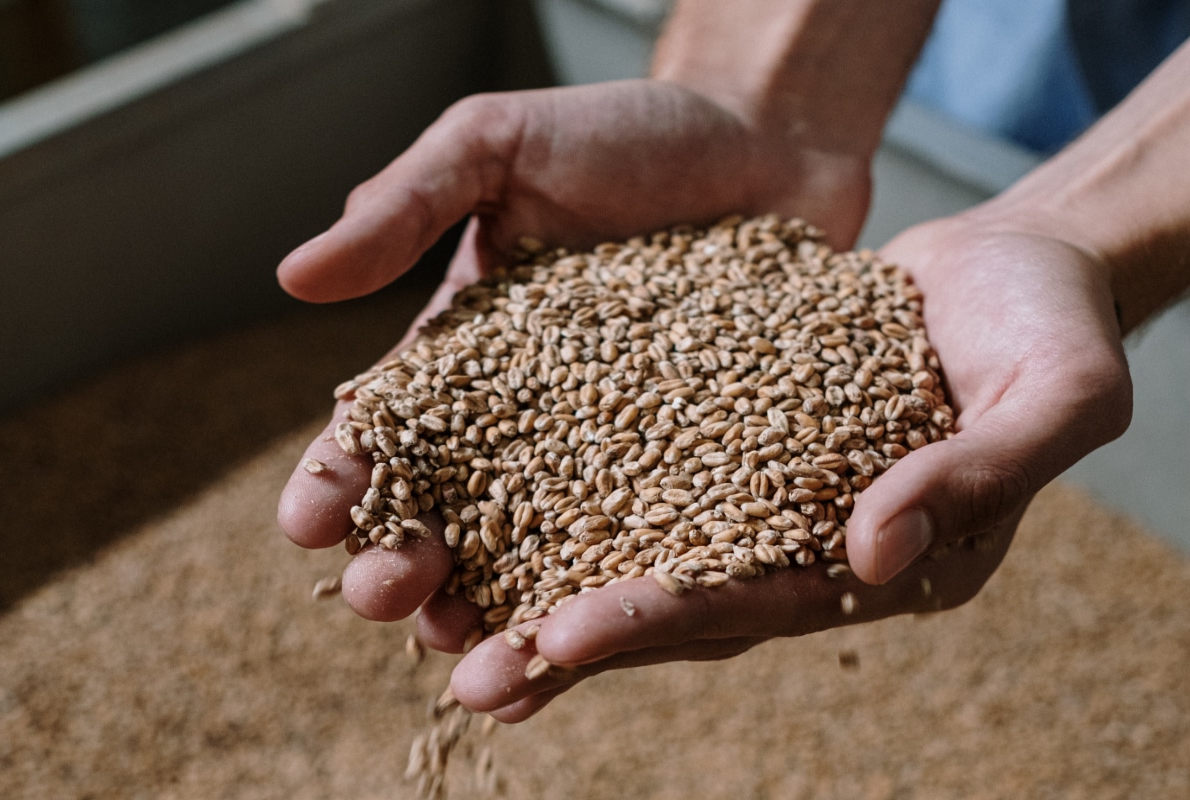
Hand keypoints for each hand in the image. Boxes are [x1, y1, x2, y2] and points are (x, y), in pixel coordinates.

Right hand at [277, 80, 871, 625]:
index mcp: (462, 357)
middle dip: (406, 565)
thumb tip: (294, 277)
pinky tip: (589, 653)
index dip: (341, 479)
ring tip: (477, 667)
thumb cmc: (624, 133)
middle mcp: (527, 425)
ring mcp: (611, 458)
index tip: (306, 522)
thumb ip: (405, 207)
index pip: (385, 432)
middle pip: (451, 517)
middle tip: (385, 597)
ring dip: (501, 619)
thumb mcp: (498, 145)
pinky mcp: (696, 476)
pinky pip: (651, 552)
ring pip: (539, 561)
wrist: (762, 141)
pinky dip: (616, 607)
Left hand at [440, 206, 1132, 721]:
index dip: (659, 622)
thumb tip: (870, 552)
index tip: (559, 639)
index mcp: (883, 562)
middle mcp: (805, 542)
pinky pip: (635, 463)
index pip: (756, 605)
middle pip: (676, 604)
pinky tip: (484, 491)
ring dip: (544, 577)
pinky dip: (566, 483)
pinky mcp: (724, 430)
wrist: (1014, 264)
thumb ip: (972, 475)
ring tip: (443, 610)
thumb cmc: (1051, 326)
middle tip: (470, 676)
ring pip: (637, 544)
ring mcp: (758, 489)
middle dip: (571, 641)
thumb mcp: (1053, 395)